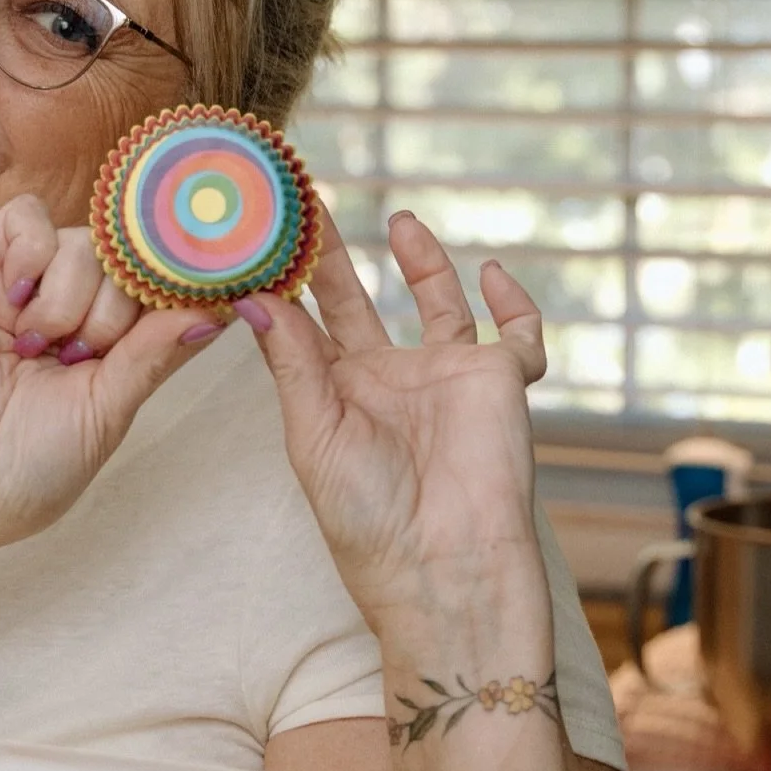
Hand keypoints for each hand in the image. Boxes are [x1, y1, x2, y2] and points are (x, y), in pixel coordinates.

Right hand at [0, 195, 223, 569]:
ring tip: (35, 348)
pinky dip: (33, 257)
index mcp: (111, 338)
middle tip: (76, 360)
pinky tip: (17, 306)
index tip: (192, 299)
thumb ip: (156, 353)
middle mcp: (75, 301)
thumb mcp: (110, 410)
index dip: (175, 286)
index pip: (161, 282)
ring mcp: (28, 279)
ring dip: (70, 299)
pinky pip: (27, 219)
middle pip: (129, 257)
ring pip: (85, 241)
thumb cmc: (27, 463)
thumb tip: (217, 309)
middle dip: (113, 314)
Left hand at [240, 206, 550, 669]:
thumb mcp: (315, 435)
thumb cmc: (368, 519)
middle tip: (309, 202)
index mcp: (334, 395)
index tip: (259, 231)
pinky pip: (516, 336)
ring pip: (437, 305)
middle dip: (334, 256)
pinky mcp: (499, 384)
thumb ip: (292, 362)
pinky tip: (492, 274)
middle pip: (357, 301)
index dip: (284, 278)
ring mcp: (444, 378)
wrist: (445, 568)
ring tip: (398, 219)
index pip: (303, 322)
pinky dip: (514, 306)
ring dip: (422, 262)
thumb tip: (253, 296)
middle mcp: (387, 380)